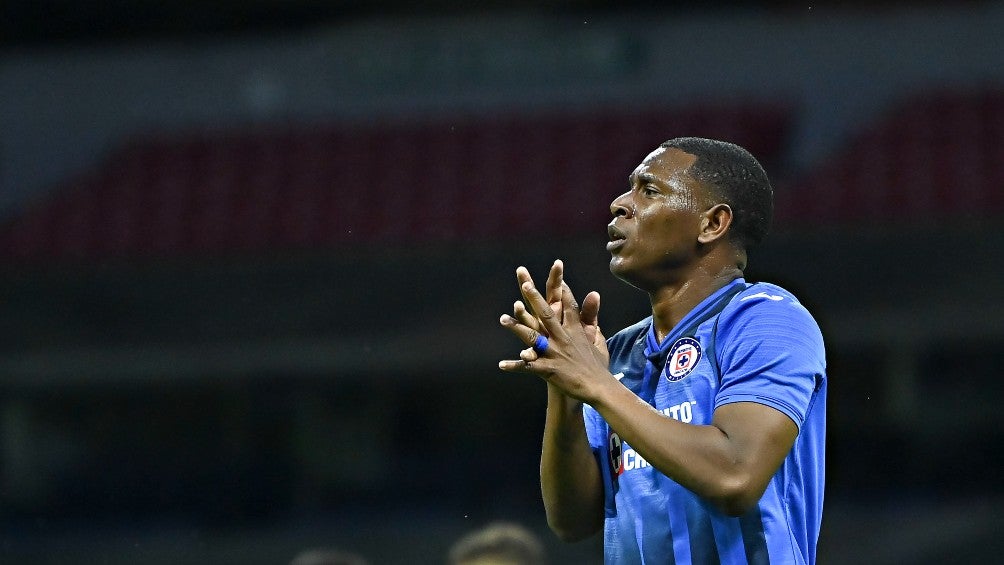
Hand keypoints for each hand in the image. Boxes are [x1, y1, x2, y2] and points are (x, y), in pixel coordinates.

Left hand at [499, 263, 611, 401]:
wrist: (599, 388)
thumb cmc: (597, 365)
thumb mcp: (597, 338)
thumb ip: (592, 315)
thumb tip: (595, 293)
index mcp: (575, 330)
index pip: (568, 306)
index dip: (562, 291)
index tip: (557, 276)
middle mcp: (563, 338)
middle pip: (547, 314)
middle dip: (535, 298)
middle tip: (525, 283)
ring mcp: (554, 353)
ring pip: (533, 337)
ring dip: (517, 328)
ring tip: (502, 319)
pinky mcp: (549, 369)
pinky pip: (528, 367)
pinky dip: (515, 366)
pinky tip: (501, 365)